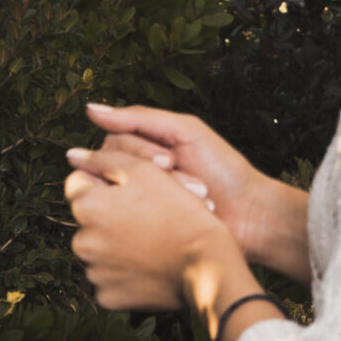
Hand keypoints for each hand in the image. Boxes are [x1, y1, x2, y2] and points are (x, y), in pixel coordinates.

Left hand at [63, 144, 244, 313]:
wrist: (207, 263)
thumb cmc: (181, 212)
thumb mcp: (147, 171)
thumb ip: (105, 158)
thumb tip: (73, 155)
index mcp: (87, 207)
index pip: (79, 185)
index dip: (105, 182)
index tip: (131, 190)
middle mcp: (82, 241)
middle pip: (89, 221)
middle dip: (110, 216)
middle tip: (149, 216)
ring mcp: (94, 273)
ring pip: (100, 251)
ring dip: (118, 245)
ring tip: (154, 242)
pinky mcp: (108, 298)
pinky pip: (110, 280)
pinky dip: (126, 274)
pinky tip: (151, 266)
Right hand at [75, 104, 310, 285]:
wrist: (250, 215)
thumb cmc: (223, 170)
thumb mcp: (186, 132)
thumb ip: (139, 118)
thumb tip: (90, 109)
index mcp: (143, 150)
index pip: (113, 143)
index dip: (137, 150)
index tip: (169, 160)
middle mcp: (135, 176)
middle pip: (112, 167)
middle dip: (148, 172)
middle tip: (178, 177)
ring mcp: (137, 205)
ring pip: (116, 196)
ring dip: (153, 196)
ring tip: (189, 198)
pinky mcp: (141, 232)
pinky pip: (124, 223)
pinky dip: (149, 219)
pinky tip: (175, 220)